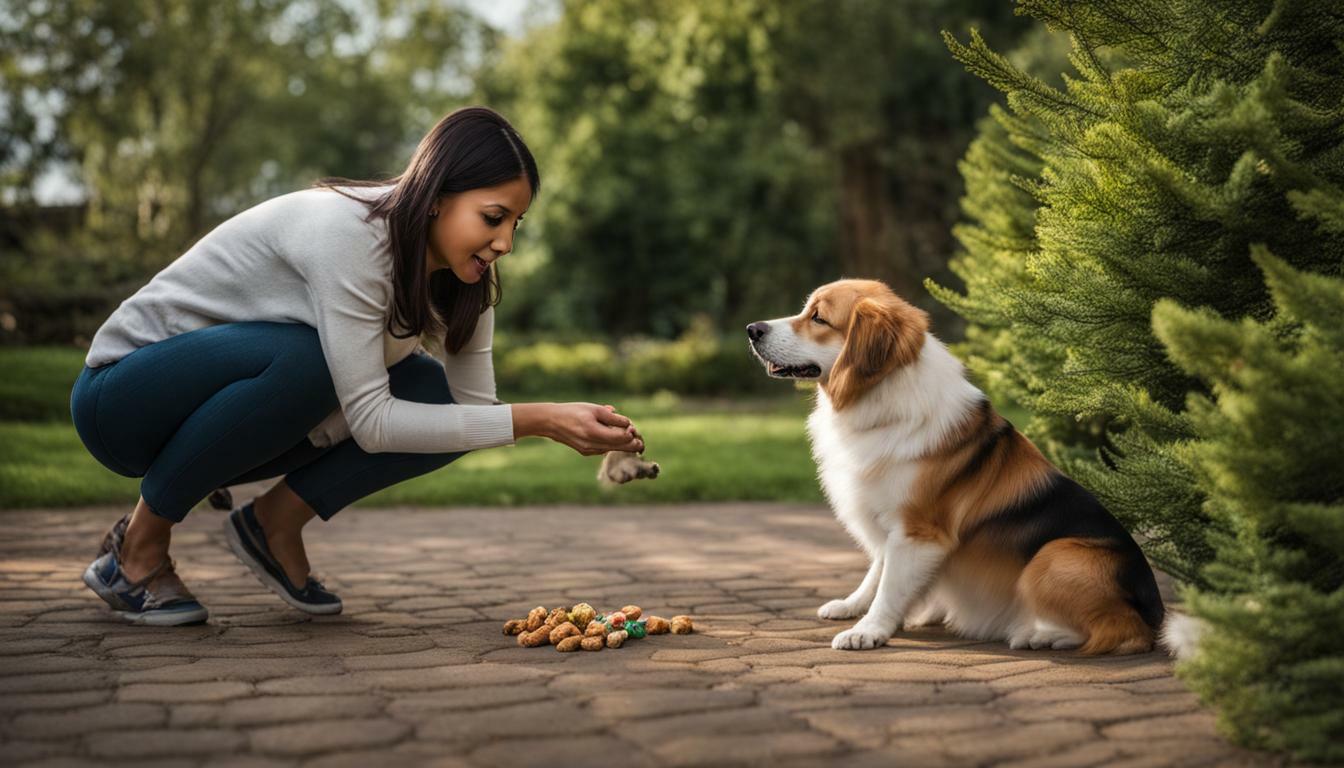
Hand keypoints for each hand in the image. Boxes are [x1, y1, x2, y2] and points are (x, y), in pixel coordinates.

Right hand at [513, 403, 643, 455]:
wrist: (551, 422)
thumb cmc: (573, 411)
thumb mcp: (594, 409)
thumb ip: (612, 417)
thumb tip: (628, 424)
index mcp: (594, 432)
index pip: (620, 438)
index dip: (630, 433)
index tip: (634, 428)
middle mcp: (592, 445)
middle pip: (618, 447)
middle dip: (631, 444)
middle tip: (641, 441)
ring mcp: (588, 451)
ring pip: (611, 449)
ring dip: (622, 444)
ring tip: (630, 437)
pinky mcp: (586, 452)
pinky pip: (603, 449)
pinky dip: (611, 444)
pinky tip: (614, 437)